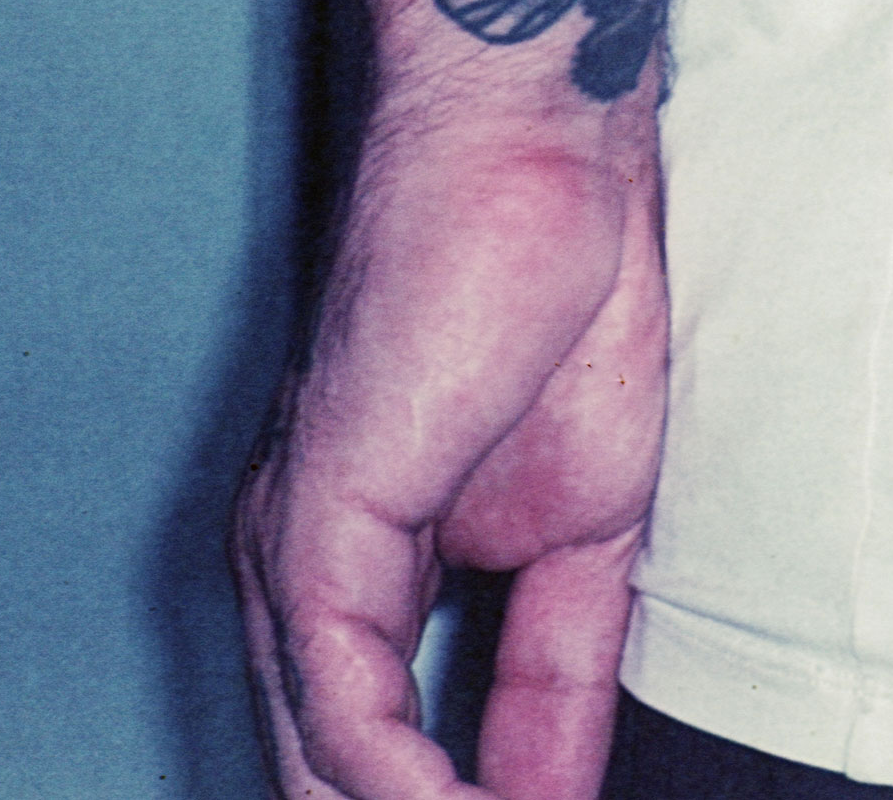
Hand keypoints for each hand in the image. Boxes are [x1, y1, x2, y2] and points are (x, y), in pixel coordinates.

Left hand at [236, 94, 668, 799]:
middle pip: (333, 772)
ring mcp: (298, 550)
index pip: (384, 750)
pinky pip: (339, 697)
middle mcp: (306, 572)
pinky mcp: (315, 520)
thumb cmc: (566, 297)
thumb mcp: (594, 533)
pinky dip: (401, 783)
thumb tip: (550, 795)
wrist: (542, 156)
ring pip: (319, 759)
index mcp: (366, 568)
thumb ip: (558, 671)